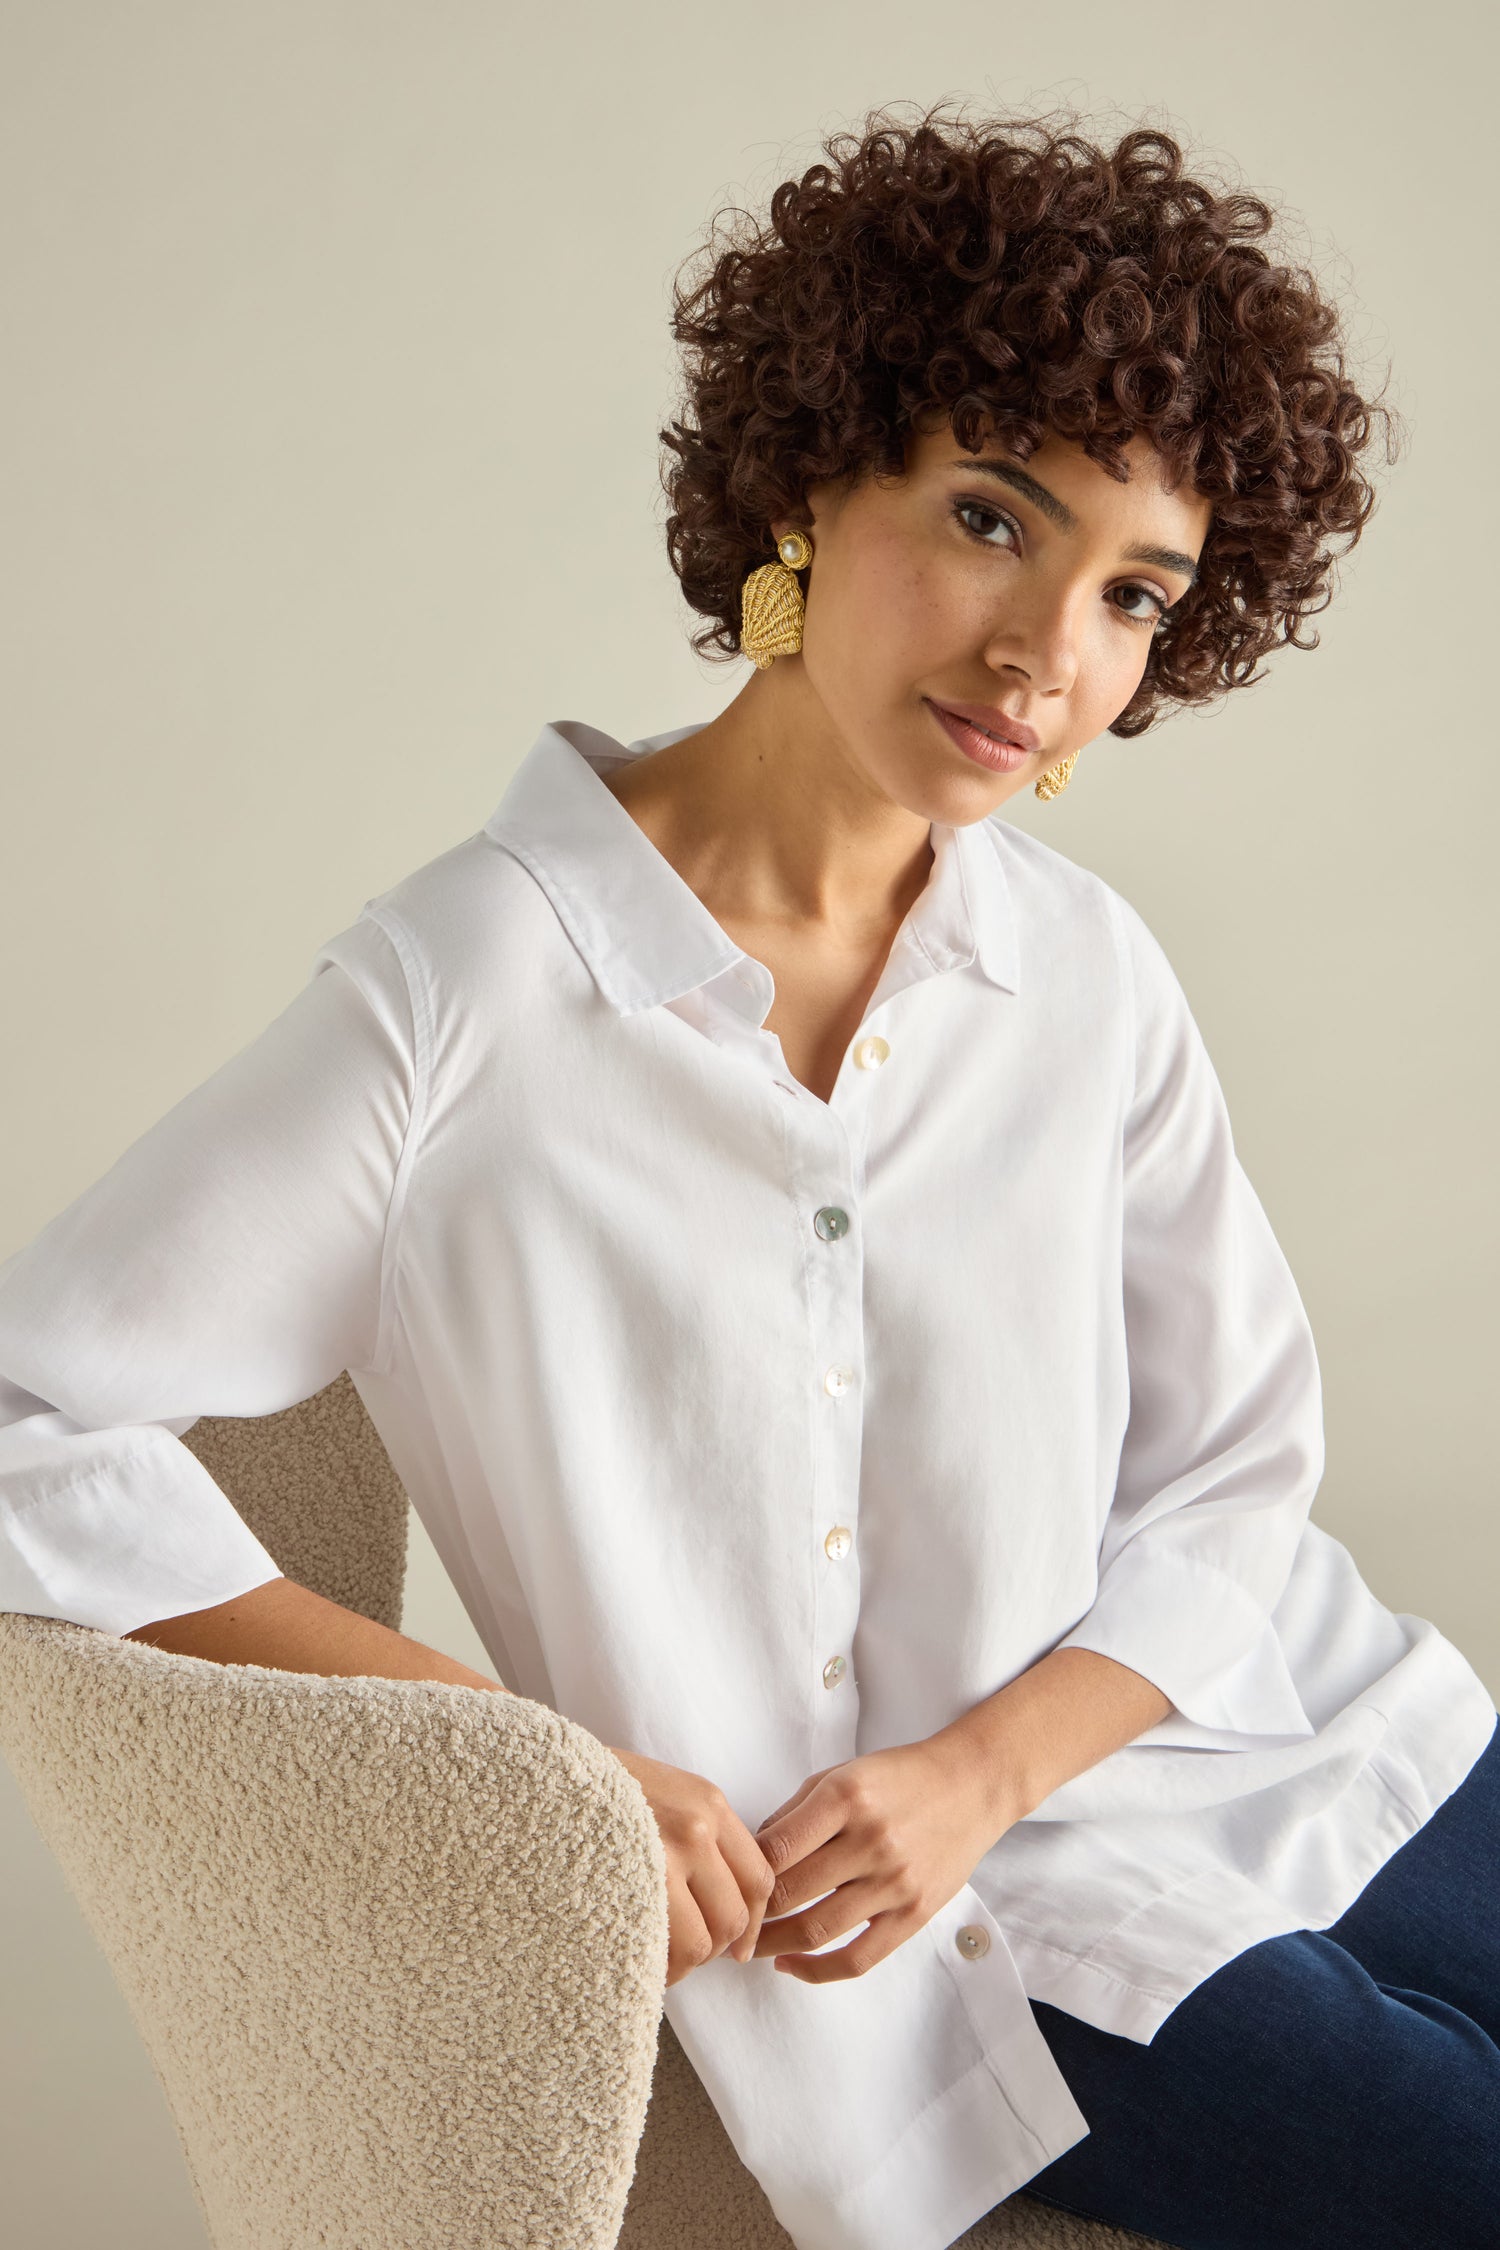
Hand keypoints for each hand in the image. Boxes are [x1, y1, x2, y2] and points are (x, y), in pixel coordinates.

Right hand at [605, 1746, 776, 1986]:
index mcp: (708, 1803)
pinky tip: (640, 1959)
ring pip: (700, 1944)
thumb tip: (734, 1911)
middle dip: (716, 1946)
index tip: (736, 1943)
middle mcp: (694, 1831)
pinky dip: (656, 1968)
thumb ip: (705, 1838)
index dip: (752, 1921)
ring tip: (659, 1954)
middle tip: (689, 1948)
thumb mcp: (668, 1790)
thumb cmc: (602, 1788)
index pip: (758, 1879)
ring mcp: (659, 1860)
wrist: (542, 1775)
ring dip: (683, 1960)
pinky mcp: (623, 1888)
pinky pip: (660, 1952)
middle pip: (732, 1917)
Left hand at [748, 1736, 1018, 1984]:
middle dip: (749, 1917)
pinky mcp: (914, 1913)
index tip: (722, 1888)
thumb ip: (794, 1813)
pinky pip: (858, 1957)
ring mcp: (894, 1881)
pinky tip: (790, 1965)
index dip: (741, 1876)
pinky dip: (817, 1970)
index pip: (775, 1849)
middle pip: (791, 1893)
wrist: (971, 1785)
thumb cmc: (899, 1778)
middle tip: (725, 1926)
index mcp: (845, 1797)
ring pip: (817, 1929)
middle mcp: (870, 1839)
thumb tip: (750, 1855)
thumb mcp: (840, 1774)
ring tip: (748, 1949)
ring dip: (772, 1946)